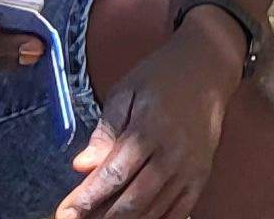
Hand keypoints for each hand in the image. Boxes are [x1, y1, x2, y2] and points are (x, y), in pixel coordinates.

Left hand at [58, 13, 240, 218]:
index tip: (66, 213)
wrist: (207, 70)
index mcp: (148, 131)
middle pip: (133, 201)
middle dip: (101, 217)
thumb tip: (81, 166)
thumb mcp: (125, 93)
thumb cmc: (160, 77)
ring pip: (154, 211)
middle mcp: (172, 156)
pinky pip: (178, 212)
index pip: (113, 175)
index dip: (87, 198)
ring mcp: (189, 170)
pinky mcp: (201, 178)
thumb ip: (105, 132)